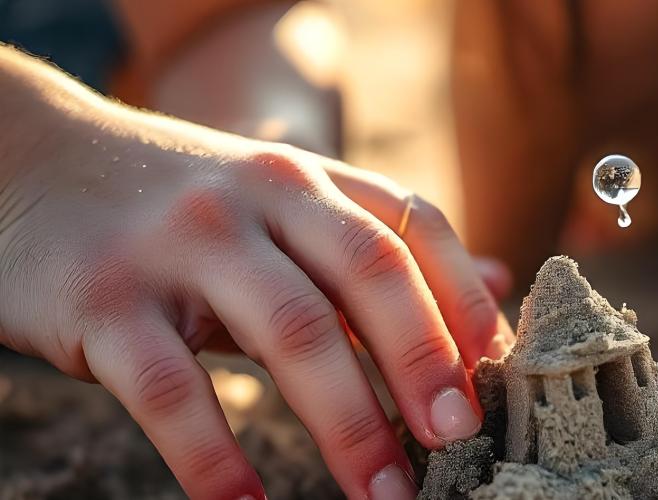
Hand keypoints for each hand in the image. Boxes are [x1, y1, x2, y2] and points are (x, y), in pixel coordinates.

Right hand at [0, 63, 511, 498]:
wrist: (26, 161)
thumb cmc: (178, 204)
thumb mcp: (280, 202)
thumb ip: (376, 244)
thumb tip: (495, 286)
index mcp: (308, 178)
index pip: (415, 228)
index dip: (465, 303)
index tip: (497, 375)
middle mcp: (259, 196)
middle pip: (370, 275)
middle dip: (424, 363)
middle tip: (458, 442)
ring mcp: (183, 243)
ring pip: (291, 333)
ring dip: (348, 426)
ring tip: (384, 494)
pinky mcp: (106, 300)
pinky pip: (175, 391)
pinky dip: (216, 460)